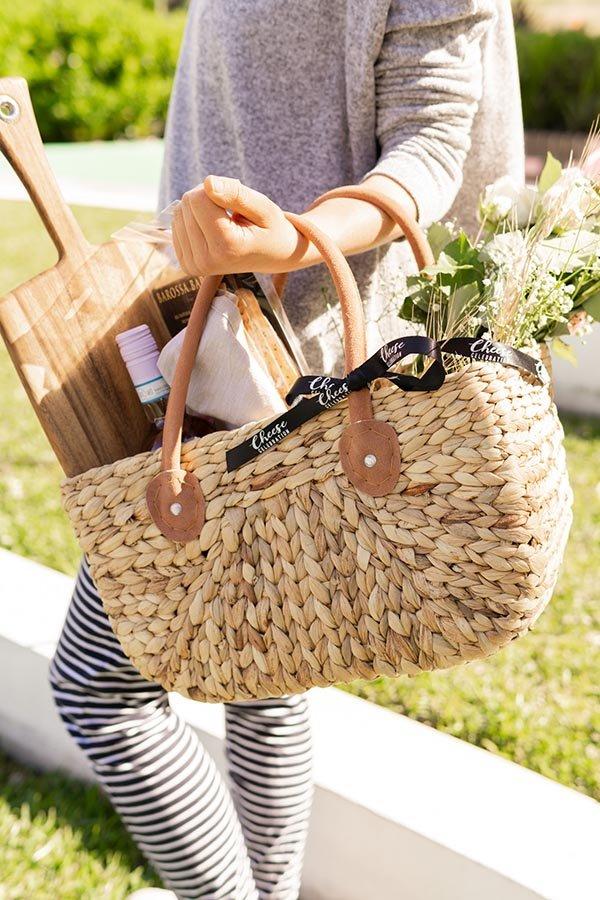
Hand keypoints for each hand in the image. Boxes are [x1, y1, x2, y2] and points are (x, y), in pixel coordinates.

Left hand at [172, 176, 307, 275]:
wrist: (274, 256)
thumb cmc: (271, 229)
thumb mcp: (263, 207)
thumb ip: (236, 194)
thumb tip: (207, 183)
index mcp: (226, 247)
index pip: (197, 199)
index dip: (216, 189)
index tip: (234, 199)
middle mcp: (207, 261)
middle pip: (186, 205)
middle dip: (206, 198)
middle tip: (229, 210)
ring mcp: (195, 266)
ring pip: (178, 214)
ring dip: (199, 209)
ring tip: (222, 221)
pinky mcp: (188, 265)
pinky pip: (176, 227)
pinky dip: (193, 221)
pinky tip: (212, 229)